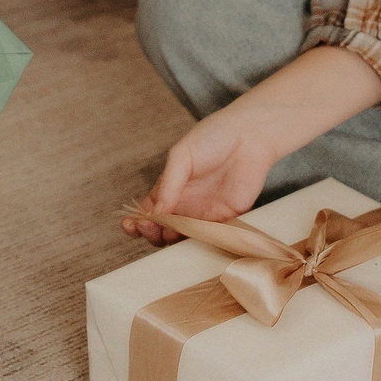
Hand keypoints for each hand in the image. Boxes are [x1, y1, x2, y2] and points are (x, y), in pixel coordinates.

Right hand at [121, 109, 284, 245]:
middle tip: (150, 228)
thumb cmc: (213, 138)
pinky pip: (209, 238)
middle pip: (162, 229)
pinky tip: (190, 240)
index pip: (149, 211)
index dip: (137, 222)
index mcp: (171, 188)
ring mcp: (205, 214)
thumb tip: (155, 213)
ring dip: (172, 241)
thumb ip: (168, 184)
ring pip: (183, 238)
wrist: (250, 136)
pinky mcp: (226, 220)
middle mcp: (185, 205)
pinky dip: (197, 243)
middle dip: (151, 233)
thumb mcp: (181, 156)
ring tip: (168, 233)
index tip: (130, 225)